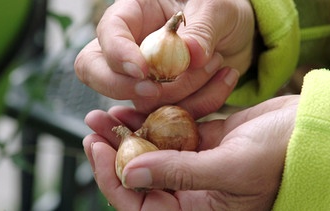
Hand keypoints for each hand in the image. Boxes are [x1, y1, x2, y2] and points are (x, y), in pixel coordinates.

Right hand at [75, 0, 253, 114]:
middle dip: (123, 88)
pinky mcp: (161, 100)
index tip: (142, 70)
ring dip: (183, 91)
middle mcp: (130, 48)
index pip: (107, 32)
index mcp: (134, 14)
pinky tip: (225, 79)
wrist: (233, 35)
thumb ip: (203, 27)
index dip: (117, 54)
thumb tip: (191, 53)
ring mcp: (142, 78)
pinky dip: (201, 104)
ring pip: (140, 100)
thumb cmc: (218, 12)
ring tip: (217, 62)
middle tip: (156, 90)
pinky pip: (169, 114)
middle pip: (96, 73)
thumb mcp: (215, 7)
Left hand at [83, 95, 298, 210]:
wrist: (308, 132)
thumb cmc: (279, 158)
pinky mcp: (202, 141)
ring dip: (128, 134)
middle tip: (93, 129)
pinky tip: (134, 108)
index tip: (99, 149)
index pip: (141, 204)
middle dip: (114, 152)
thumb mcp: (229, 171)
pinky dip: (151, 121)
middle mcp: (191, 192)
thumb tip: (132, 173)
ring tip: (105, 115)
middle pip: (140, 175)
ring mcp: (195, 164)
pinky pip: (169, 133)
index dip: (114, 179)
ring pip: (151, 152)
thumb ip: (179, 174)